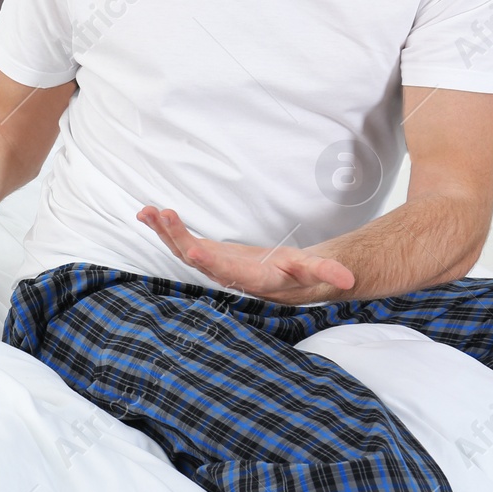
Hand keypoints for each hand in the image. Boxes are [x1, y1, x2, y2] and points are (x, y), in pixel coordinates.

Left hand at [138, 205, 355, 303]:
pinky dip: (166, 228)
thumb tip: (346, 279)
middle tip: (161, 215)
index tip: (192, 251)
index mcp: (253, 280)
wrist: (294, 278)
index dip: (209, 263)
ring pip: (184, 249)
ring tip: (146, 212)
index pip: (228, 273)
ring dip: (164, 231)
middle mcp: (228, 275)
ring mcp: (215, 266)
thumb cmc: (306, 274)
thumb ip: (328, 272)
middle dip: (178, 238)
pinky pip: (182, 242)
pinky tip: (149, 213)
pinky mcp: (209, 255)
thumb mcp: (317, 270)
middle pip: (198, 259)